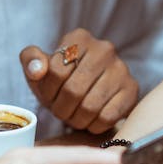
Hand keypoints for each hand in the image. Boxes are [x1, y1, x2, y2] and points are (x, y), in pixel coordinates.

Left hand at [21, 28, 138, 133]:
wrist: (90, 94)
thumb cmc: (61, 80)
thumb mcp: (39, 68)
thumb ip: (30, 60)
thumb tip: (37, 69)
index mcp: (79, 38)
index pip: (55, 71)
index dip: (47, 91)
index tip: (49, 96)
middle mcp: (104, 49)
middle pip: (73, 90)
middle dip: (61, 108)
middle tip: (60, 111)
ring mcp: (121, 68)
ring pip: (90, 106)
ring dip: (76, 119)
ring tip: (73, 116)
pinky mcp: (132, 90)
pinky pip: (107, 117)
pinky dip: (93, 125)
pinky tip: (90, 119)